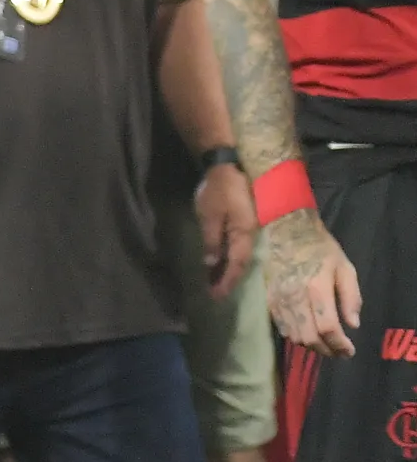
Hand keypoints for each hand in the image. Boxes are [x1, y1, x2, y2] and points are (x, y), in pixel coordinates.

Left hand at [196, 163, 256, 300]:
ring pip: (241, 256)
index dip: (227, 280)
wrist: (229, 166)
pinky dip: (230, 258)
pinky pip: (239, 247)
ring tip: (215, 284)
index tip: (217, 295)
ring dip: (229, 270)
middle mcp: (252, 235)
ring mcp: (250, 229)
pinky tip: (221, 264)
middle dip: (228, 280)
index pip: (237, 264)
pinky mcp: (245, 225)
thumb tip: (212, 263)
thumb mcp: (209, 214)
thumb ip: (212, 239)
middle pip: (241, 263)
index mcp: (245, 233)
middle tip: (215, 295)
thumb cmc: (219, 189)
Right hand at [264, 207, 361, 355]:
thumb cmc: (321, 248)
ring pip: (293, 334)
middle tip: (338, 351)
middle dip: (326, 349)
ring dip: (311, 345)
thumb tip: (352, 324)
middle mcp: (295, 296)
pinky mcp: (269, 298)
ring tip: (324, 344)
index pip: (328, 327)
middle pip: (309, 336)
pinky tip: (305, 333)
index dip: (340, 345)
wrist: (287, 231)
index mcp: (317, 288)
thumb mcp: (345, 268)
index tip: (349, 351)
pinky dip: (294, 335)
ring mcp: (279, 298)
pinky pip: (280, 326)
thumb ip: (351, 297)